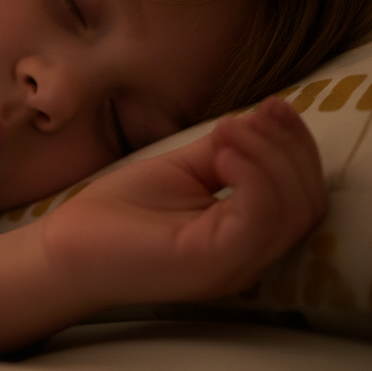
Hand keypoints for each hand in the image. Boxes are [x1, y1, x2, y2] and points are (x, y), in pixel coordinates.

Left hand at [42, 96, 326, 306]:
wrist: (65, 246)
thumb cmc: (117, 213)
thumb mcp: (179, 171)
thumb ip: (221, 151)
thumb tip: (256, 119)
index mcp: (244, 236)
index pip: (301, 195)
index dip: (297, 146)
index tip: (274, 106)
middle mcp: (248, 256)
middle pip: (306, 203)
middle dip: (288, 148)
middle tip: (253, 115)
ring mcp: (232, 265)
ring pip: (291, 212)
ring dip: (270, 157)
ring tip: (230, 129)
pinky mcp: (210, 264)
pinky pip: (257, 223)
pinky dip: (254, 179)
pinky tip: (224, 151)